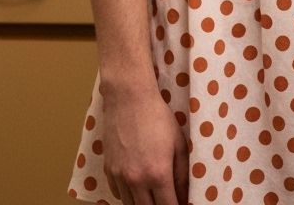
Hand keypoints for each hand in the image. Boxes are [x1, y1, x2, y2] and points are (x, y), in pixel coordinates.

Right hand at [102, 84, 188, 204]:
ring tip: (153, 196)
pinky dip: (128, 195)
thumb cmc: (158, 117)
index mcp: (158, 174)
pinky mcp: (108, 170)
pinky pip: (118, 194)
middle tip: (167, 200)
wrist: (129, 99)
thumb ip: (183, 174)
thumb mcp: (179, 143)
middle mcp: (137, 180)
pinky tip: (138, 187)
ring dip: (143, 204)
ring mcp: (120, 176)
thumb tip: (185, 195)